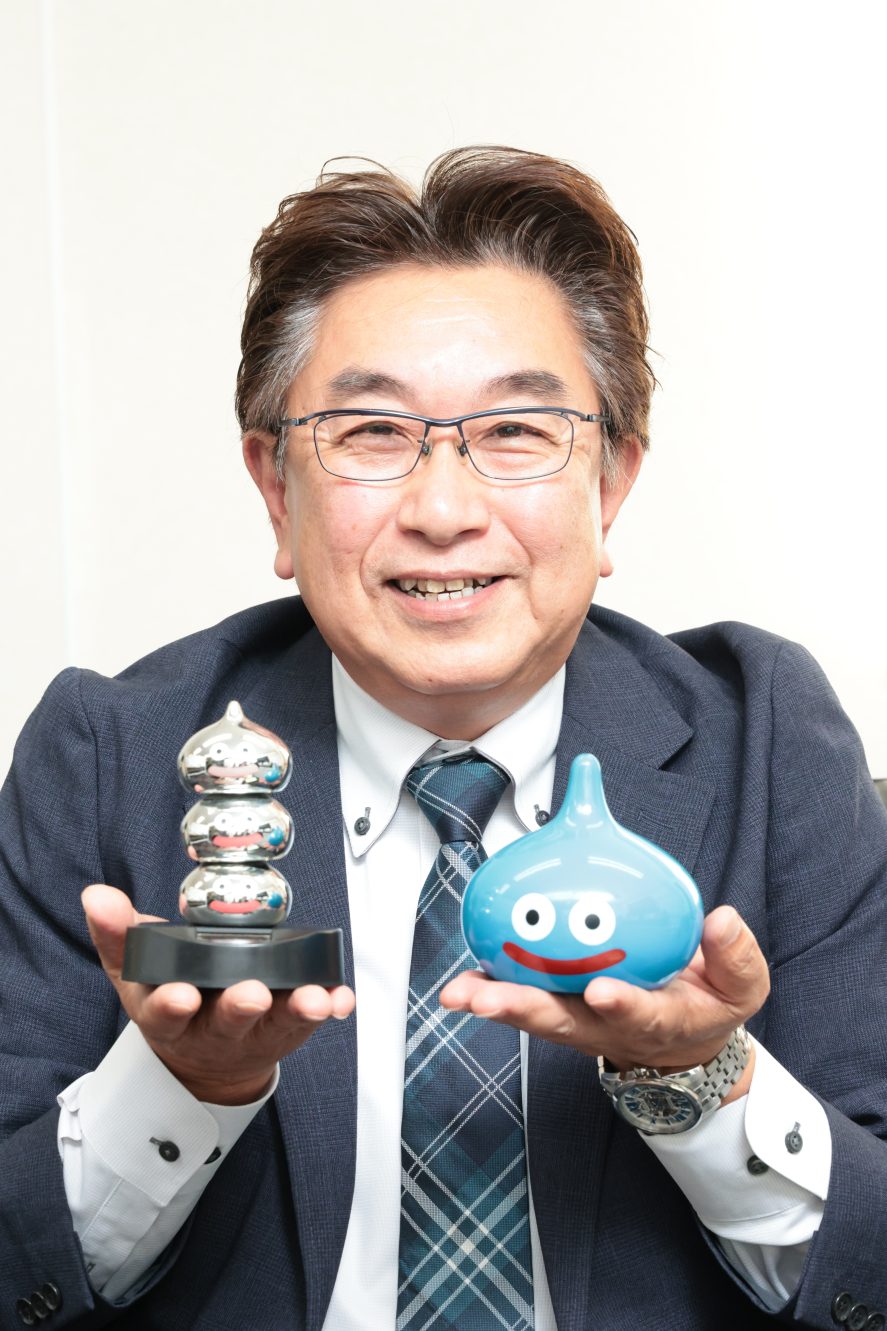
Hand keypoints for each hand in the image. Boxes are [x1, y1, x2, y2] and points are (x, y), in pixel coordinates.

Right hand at [82, 883, 354, 1104]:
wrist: (203, 1059)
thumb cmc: (170, 999)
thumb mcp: (134, 972)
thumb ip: (117, 933)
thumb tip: (97, 895)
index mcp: (170, 1015)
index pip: (166, 1014)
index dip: (173, 1005)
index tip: (182, 994)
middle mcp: (213, 1029)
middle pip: (228, 1022)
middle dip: (240, 1008)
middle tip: (252, 993)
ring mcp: (253, 1033)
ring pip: (277, 1025)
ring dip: (296, 1011)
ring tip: (314, 998)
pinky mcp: (286, 1030)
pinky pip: (309, 1022)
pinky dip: (327, 1008)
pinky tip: (340, 996)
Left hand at [441, 906, 768, 1101]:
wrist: (686, 1037)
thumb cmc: (708, 1005)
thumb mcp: (741, 987)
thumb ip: (735, 957)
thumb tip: (721, 919)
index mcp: (659, 1023)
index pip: (640, 1015)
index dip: (622, 1005)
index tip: (605, 992)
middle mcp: (609, 1027)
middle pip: (563, 1022)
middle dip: (524, 1010)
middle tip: (486, 1000)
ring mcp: (579, 1022)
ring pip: (532, 1013)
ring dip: (494, 1002)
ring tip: (458, 993)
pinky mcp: (558, 1008)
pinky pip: (522, 996)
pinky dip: (491, 986)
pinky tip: (460, 978)